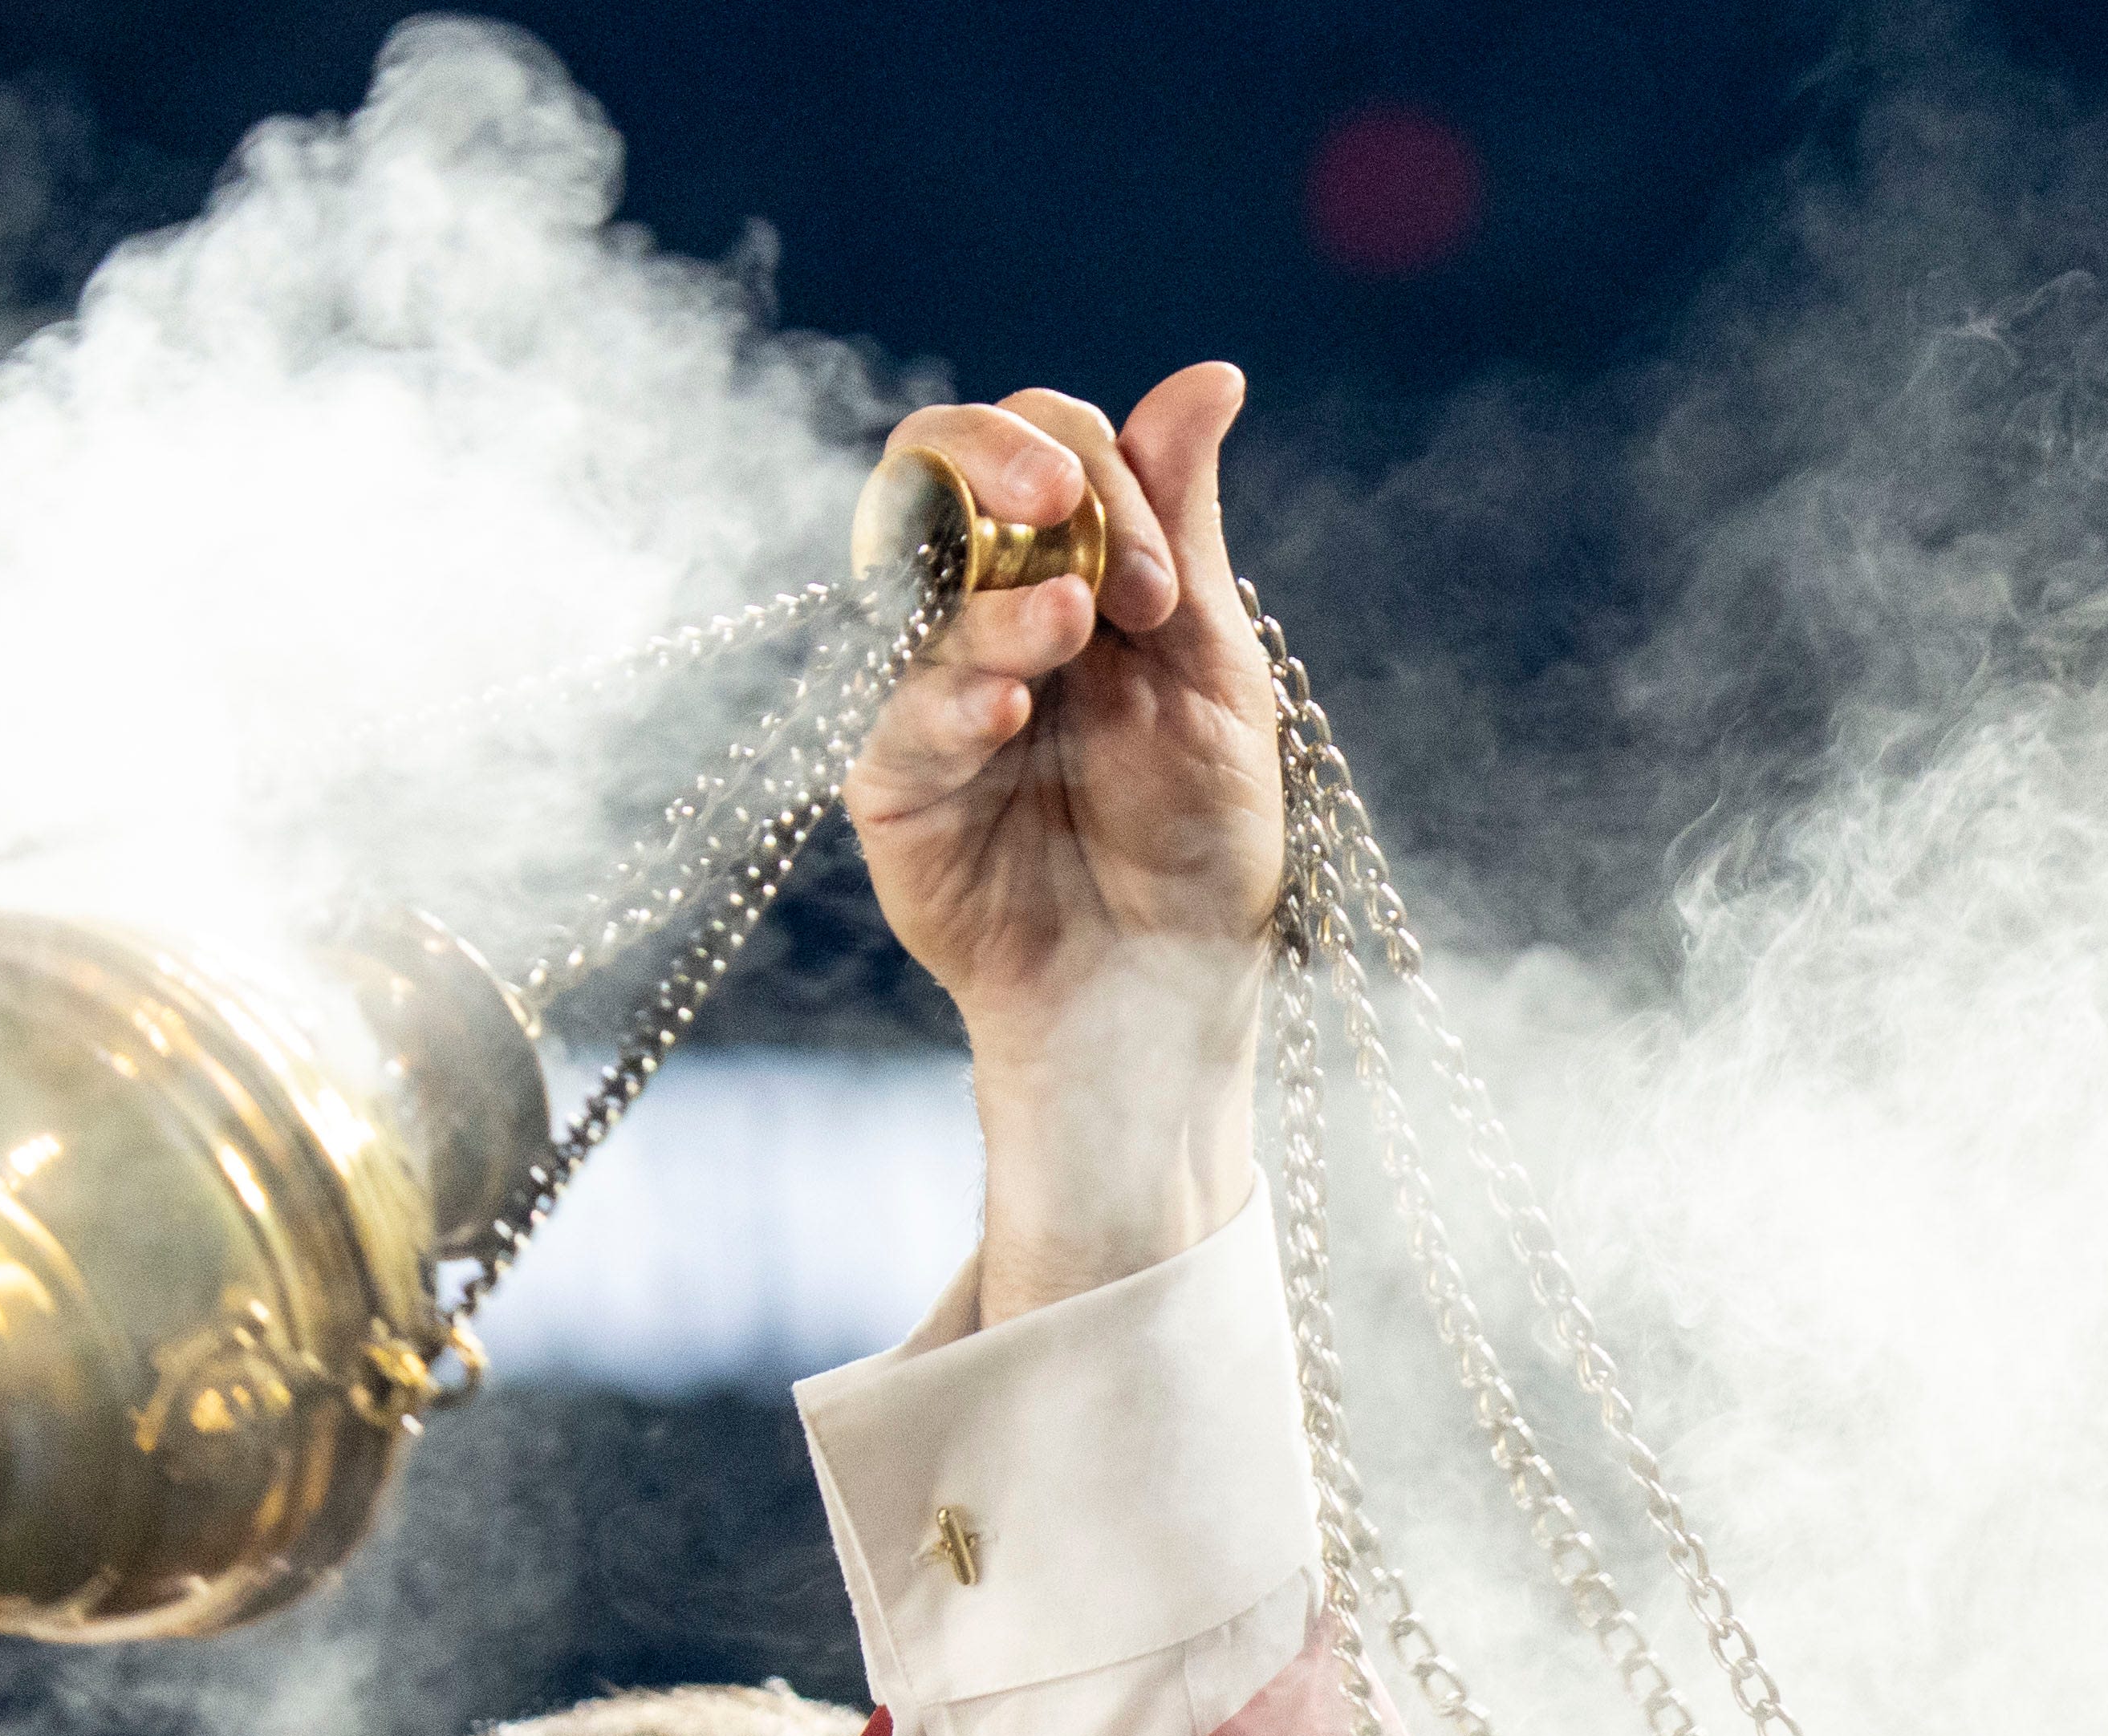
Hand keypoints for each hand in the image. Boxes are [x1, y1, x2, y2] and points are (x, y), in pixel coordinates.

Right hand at [840, 366, 1281, 1321]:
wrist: (1166, 989)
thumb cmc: (1199, 835)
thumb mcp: (1213, 670)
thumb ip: (1186, 527)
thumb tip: (1210, 374)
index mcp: (1069, 566)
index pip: (1040, 443)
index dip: (1097, 470)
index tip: (1163, 582)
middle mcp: (981, 607)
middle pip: (935, 465)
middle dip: (998, 458)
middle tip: (1064, 504)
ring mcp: (927, 690)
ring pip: (916, 586)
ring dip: (1002, 596)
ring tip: (1075, 630)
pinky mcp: (894, 782)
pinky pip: (899, 716)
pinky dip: (957, 699)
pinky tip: (1012, 714)